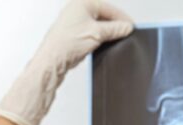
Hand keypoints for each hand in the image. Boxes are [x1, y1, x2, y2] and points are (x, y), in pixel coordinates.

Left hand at [0, 0, 134, 124]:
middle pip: (103, 16)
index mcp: (82, 3)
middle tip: (125, 35)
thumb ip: (115, 29)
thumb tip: (126, 27)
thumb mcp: (97, 34)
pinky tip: (101, 46)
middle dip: (114, 26)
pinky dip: (97, 39)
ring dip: (105, 34)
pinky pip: (89, 34)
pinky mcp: (71, 35)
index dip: (122, 18)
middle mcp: (76, 10)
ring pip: (96, 26)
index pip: (109, 8)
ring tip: (113, 41)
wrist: (51, 62)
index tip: (131, 27)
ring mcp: (73, 22)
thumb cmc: (66, 44)